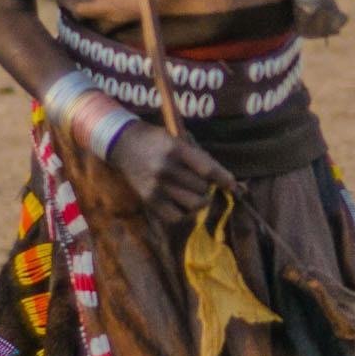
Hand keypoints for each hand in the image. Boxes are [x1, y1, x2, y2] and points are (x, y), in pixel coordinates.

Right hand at [109, 119, 230, 227]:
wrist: (121, 143)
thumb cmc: (154, 139)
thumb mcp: (176, 139)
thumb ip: (197, 156)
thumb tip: (221, 177)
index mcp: (175, 150)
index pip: (207, 170)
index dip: (223, 179)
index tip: (232, 185)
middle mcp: (166, 170)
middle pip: (202, 189)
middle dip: (208, 187)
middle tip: (203, 183)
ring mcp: (156, 187)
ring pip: (193, 205)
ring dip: (199, 201)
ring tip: (195, 194)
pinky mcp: (149, 200)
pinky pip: (176, 216)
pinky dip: (184, 213)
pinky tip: (182, 203)